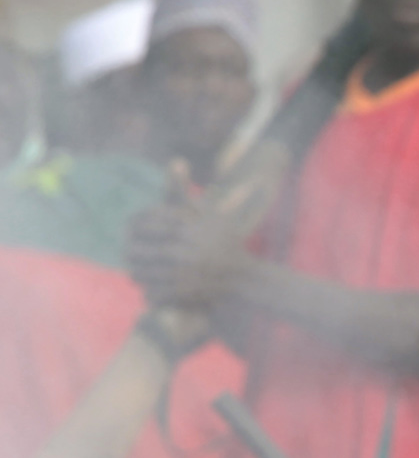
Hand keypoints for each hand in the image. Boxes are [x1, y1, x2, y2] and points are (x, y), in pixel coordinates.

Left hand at [124, 167, 250, 312]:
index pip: (144, 227)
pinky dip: (152, 293)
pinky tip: (156, 288)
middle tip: (133, 253)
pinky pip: (153, 294)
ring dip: (139, 273)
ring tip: (142, 270)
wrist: (247, 280)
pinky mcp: (184, 297)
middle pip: (138, 252)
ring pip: (142, 274)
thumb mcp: (209, 213)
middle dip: (133, 253)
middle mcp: (184, 253)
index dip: (135, 230)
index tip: (133, 231)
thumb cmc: (226, 243)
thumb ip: (185, 191)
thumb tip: (175, 160)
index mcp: (187, 232)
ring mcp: (183, 277)